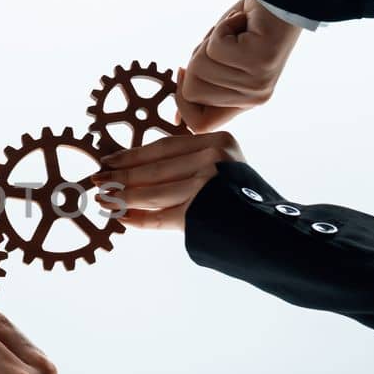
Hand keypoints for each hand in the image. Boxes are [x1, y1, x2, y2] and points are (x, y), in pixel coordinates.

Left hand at [92, 131, 243, 230]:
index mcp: (217, 141)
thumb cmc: (244, 200)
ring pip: (153, 192)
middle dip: (122, 177)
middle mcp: (213, 158)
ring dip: (123, 198)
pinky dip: (140, 219)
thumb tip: (137, 172)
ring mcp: (208, 185)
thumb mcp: (224, 167)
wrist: (274, 231)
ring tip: (105, 202)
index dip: (132, 155)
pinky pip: (161, 216)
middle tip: (99, 182)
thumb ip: (190, 164)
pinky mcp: (202, 212)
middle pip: (154, 168)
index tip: (108, 161)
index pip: (163, 147)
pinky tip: (123, 218)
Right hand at [177, 0, 302, 131]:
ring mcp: (257, 83)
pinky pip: (216, 47)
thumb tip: (176, 120)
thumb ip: (203, 86)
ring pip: (200, 67)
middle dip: (195, 60)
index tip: (186, 71)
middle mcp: (253, 99)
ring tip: (236, 30)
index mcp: (244, 102)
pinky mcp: (258, 62)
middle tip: (223, 42)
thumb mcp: (221, 62)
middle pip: (192, 92)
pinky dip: (223, 26)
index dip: (182, 103)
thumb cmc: (248, 28)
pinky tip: (241, 21)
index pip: (201, 126)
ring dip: (212, 39)